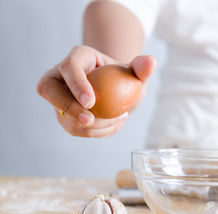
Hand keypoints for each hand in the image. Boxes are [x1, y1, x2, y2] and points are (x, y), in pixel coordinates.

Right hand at [36, 45, 155, 136]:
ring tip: (118, 119)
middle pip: (48, 89)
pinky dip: (95, 132)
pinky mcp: (63, 114)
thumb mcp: (136, 73)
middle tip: (89, 120)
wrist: (120, 90)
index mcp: (78, 58)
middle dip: (67, 106)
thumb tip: (150, 62)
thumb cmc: (126, 77)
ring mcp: (59, 96)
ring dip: (88, 125)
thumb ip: (142, 67)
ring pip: (61, 114)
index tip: (91, 102)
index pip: (70, 67)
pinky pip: (73, 128)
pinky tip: (114, 125)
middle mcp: (60, 75)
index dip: (76, 84)